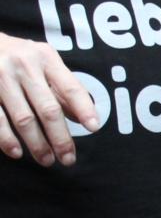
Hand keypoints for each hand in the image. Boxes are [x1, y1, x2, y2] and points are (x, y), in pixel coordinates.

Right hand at [0, 32, 99, 165]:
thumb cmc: (19, 58)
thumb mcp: (44, 64)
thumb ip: (63, 89)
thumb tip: (86, 119)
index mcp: (46, 58)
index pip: (70, 87)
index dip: (84, 109)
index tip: (94, 128)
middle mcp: (24, 65)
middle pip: (48, 109)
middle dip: (60, 138)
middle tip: (68, 159)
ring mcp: (1, 77)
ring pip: (24, 118)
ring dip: (37, 144)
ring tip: (47, 160)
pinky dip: (7, 138)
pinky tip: (17, 152)